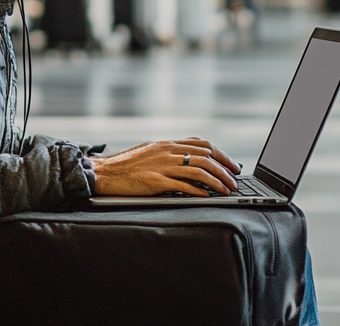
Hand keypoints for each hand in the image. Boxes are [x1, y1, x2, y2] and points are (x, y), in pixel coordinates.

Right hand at [91, 137, 240, 197]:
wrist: (104, 172)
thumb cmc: (126, 165)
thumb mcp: (151, 151)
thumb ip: (170, 153)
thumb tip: (192, 158)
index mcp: (167, 144)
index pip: (203, 144)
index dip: (221, 154)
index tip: (232, 165)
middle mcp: (167, 152)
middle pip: (205, 157)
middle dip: (224, 169)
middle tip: (235, 180)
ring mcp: (162, 166)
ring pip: (198, 170)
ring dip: (217, 181)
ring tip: (226, 190)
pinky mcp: (155, 181)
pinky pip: (182, 185)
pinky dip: (198, 190)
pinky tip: (207, 195)